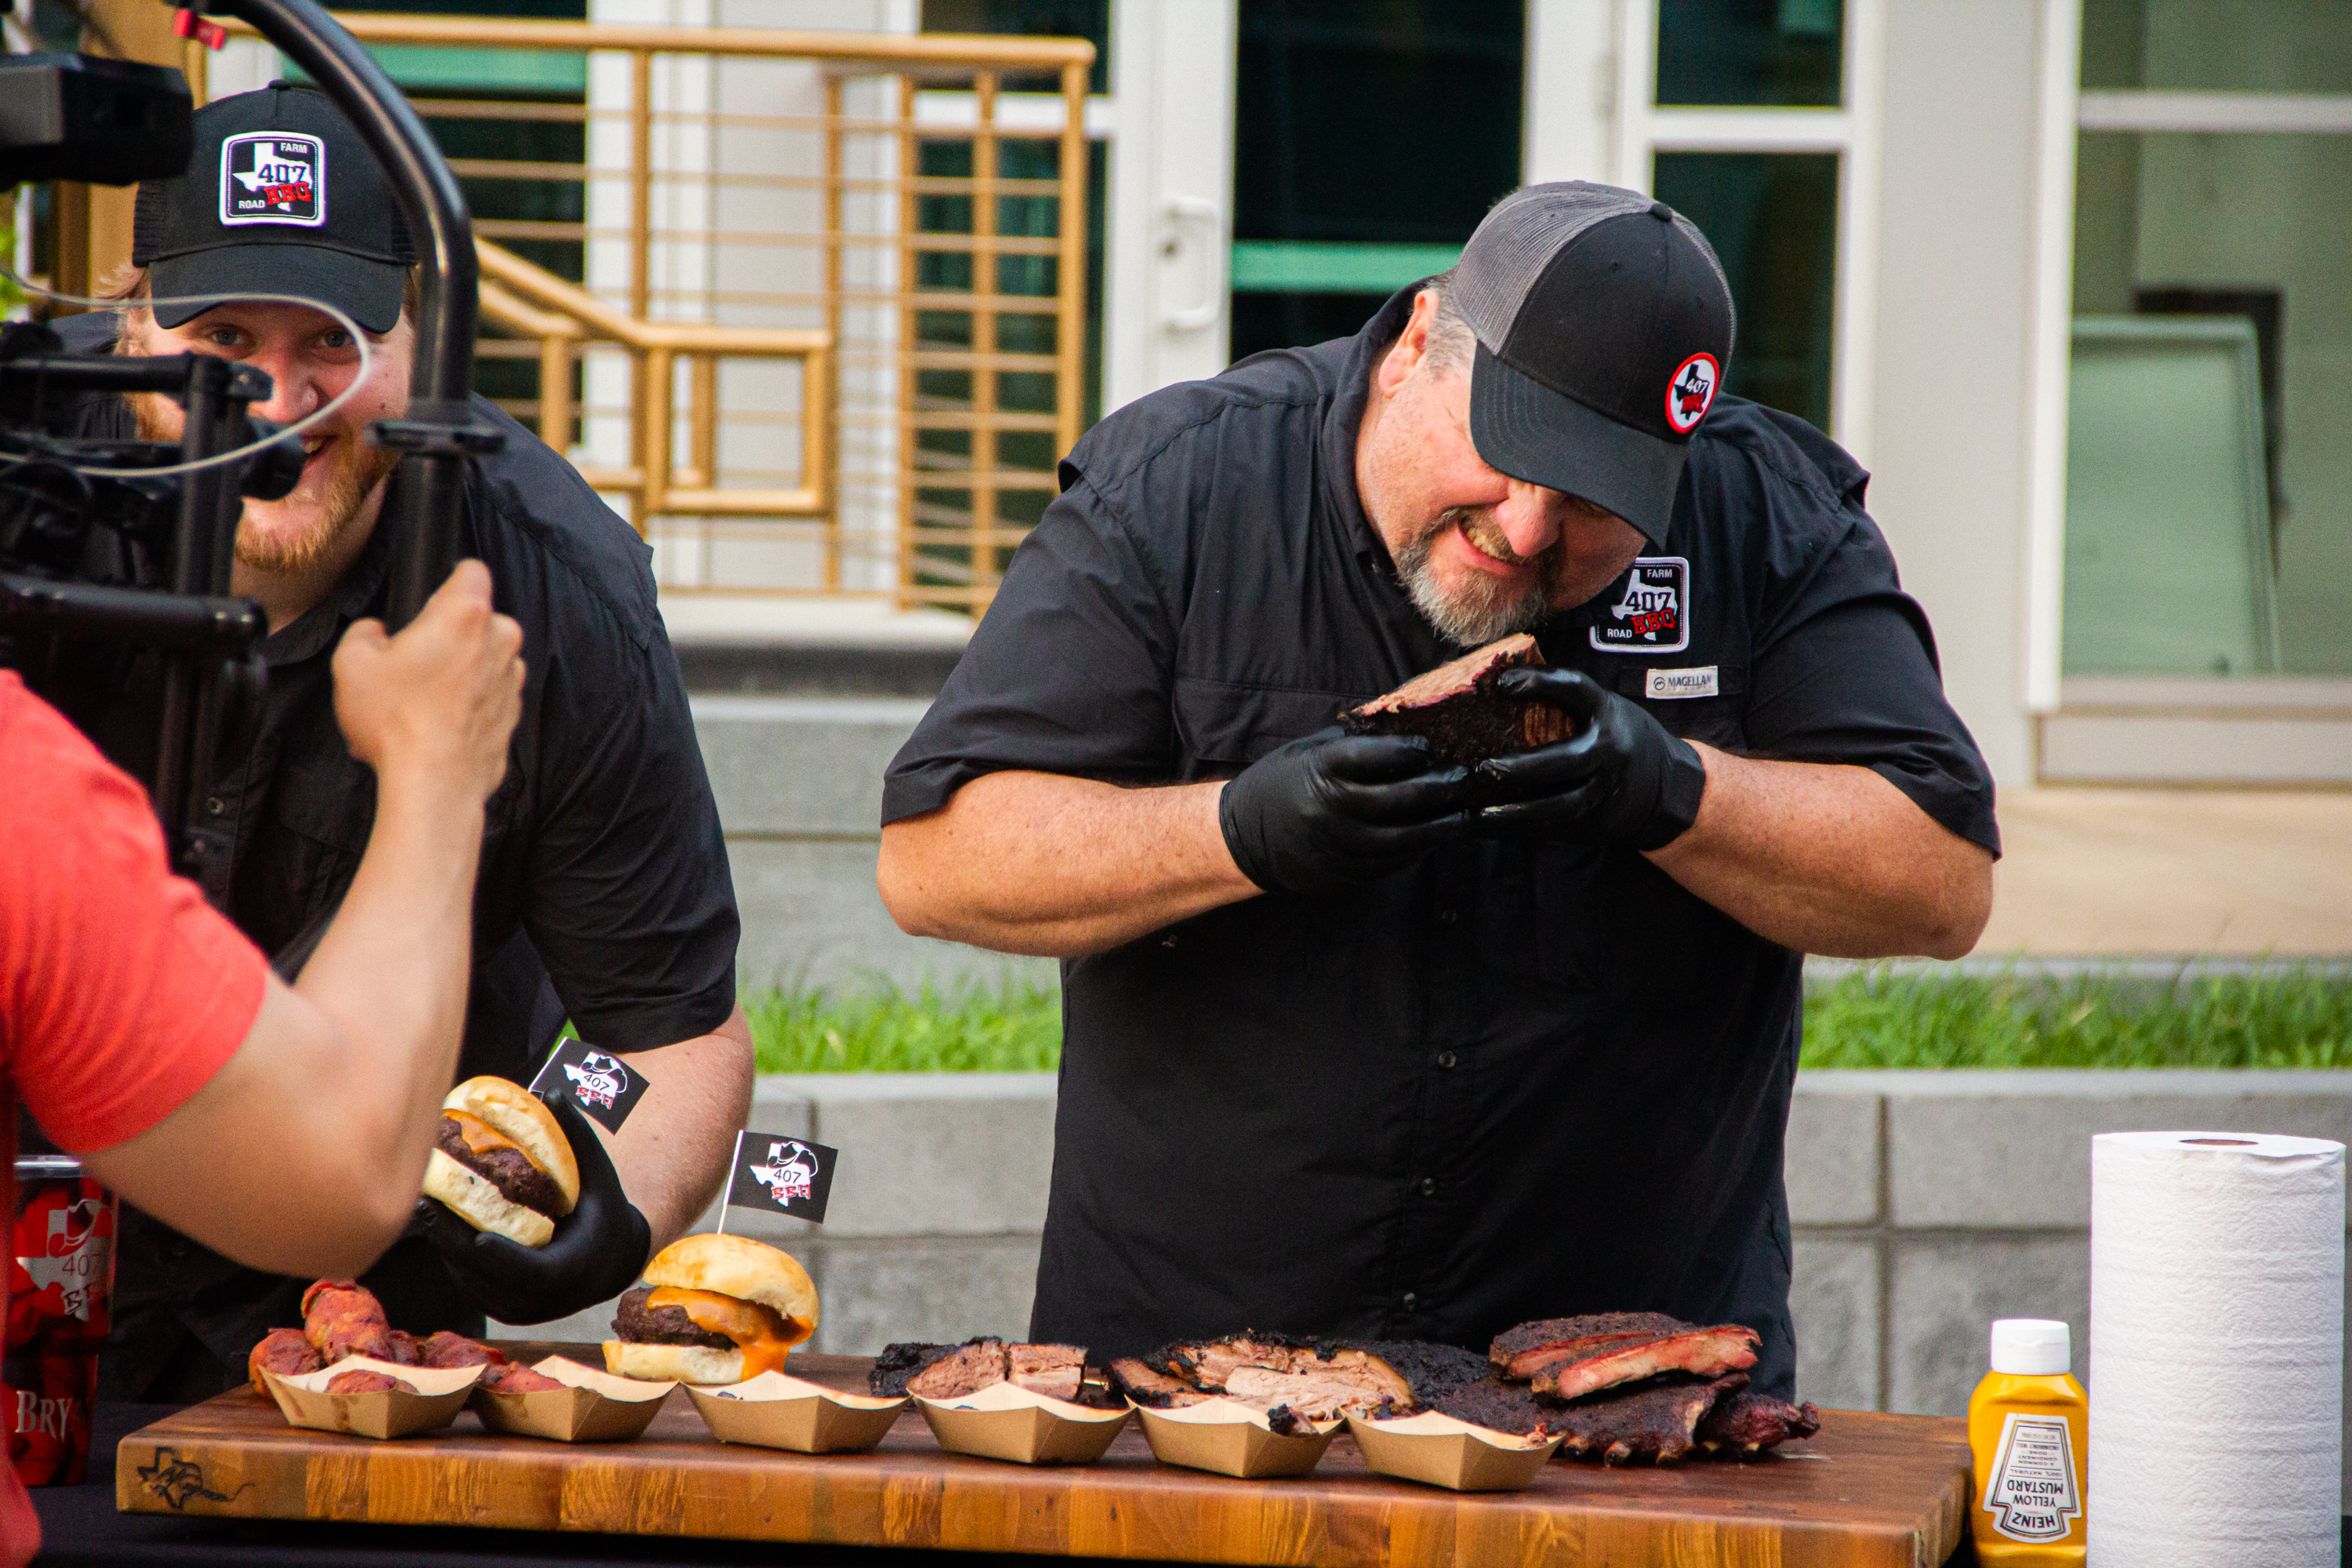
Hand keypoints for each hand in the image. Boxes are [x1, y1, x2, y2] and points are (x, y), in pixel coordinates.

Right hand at [332, 559, 524, 800]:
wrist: (433, 785)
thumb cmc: (396, 721)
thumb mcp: (352, 662)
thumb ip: (365, 632)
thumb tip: (377, 633)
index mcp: (468, 614)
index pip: (470, 570)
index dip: (446, 581)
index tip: (427, 603)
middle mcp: (501, 641)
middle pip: (475, 620)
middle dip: (446, 634)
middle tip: (410, 664)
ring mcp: (513, 680)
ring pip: (482, 660)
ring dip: (456, 672)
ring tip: (417, 703)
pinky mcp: (515, 714)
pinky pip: (487, 696)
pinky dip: (466, 705)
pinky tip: (434, 726)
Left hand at [415, 1090, 651, 1325]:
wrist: (610, 1260)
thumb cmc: (603, 1210)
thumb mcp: (599, 1173)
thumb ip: (576, 1136)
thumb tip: (550, 1091)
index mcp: (571, 1272)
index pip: (533, 1273)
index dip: (505, 1258)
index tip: (479, 1238)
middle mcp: (543, 1302)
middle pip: (488, 1275)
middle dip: (452, 1239)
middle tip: (425, 1203)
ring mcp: (519, 1311)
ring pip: (471, 1279)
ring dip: (445, 1244)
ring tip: (423, 1206)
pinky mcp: (501, 1310)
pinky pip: (468, 1281)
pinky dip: (452, 1253)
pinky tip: (436, 1221)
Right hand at [1218, 727, 1475, 896]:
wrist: (1242, 837)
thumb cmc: (1283, 784)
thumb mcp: (1307, 752)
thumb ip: (1352, 743)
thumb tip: (1404, 728)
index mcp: (1317, 772)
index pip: (1369, 757)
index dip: (1404, 751)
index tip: (1428, 747)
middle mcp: (1327, 811)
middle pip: (1394, 801)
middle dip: (1435, 789)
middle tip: (1464, 779)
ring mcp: (1335, 847)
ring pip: (1399, 839)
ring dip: (1437, 828)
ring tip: (1463, 815)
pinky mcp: (1341, 875)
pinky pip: (1389, 864)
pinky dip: (1416, 850)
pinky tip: (1434, 837)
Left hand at [1472, 667, 1706, 849]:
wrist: (1670, 786)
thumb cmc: (1621, 736)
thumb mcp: (1605, 710)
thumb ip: (1563, 704)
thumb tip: (1494, 688)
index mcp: (1608, 712)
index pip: (1575, 689)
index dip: (1540, 683)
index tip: (1501, 684)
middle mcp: (1611, 751)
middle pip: (1567, 761)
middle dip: (1523, 768)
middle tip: (1484, 769)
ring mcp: (1607, 791)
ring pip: (1562, 806)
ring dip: (1518, 812)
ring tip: (1480, 815)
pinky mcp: (1599, 821)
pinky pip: (1556, 828)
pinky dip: (1520, 830)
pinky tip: (1488, 829)